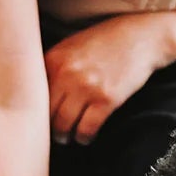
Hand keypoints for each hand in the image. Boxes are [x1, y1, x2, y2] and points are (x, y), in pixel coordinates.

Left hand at [44, 13, 175, 145]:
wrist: (142, 38)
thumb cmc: (106, 41)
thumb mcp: (72, 45)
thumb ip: (53, 66)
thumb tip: (37, 93)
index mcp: (54, 59)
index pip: (33, 94)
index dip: (34, 110)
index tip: (38, 118)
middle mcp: (66, 73)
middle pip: (45, 112)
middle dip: (48, 127)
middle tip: (54, 133)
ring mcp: (86, 87)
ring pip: (63, 124)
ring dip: (64, 136)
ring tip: (68, 138)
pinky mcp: (106, 99)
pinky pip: (87, 128)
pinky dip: (84, 137)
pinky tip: (85, 137)